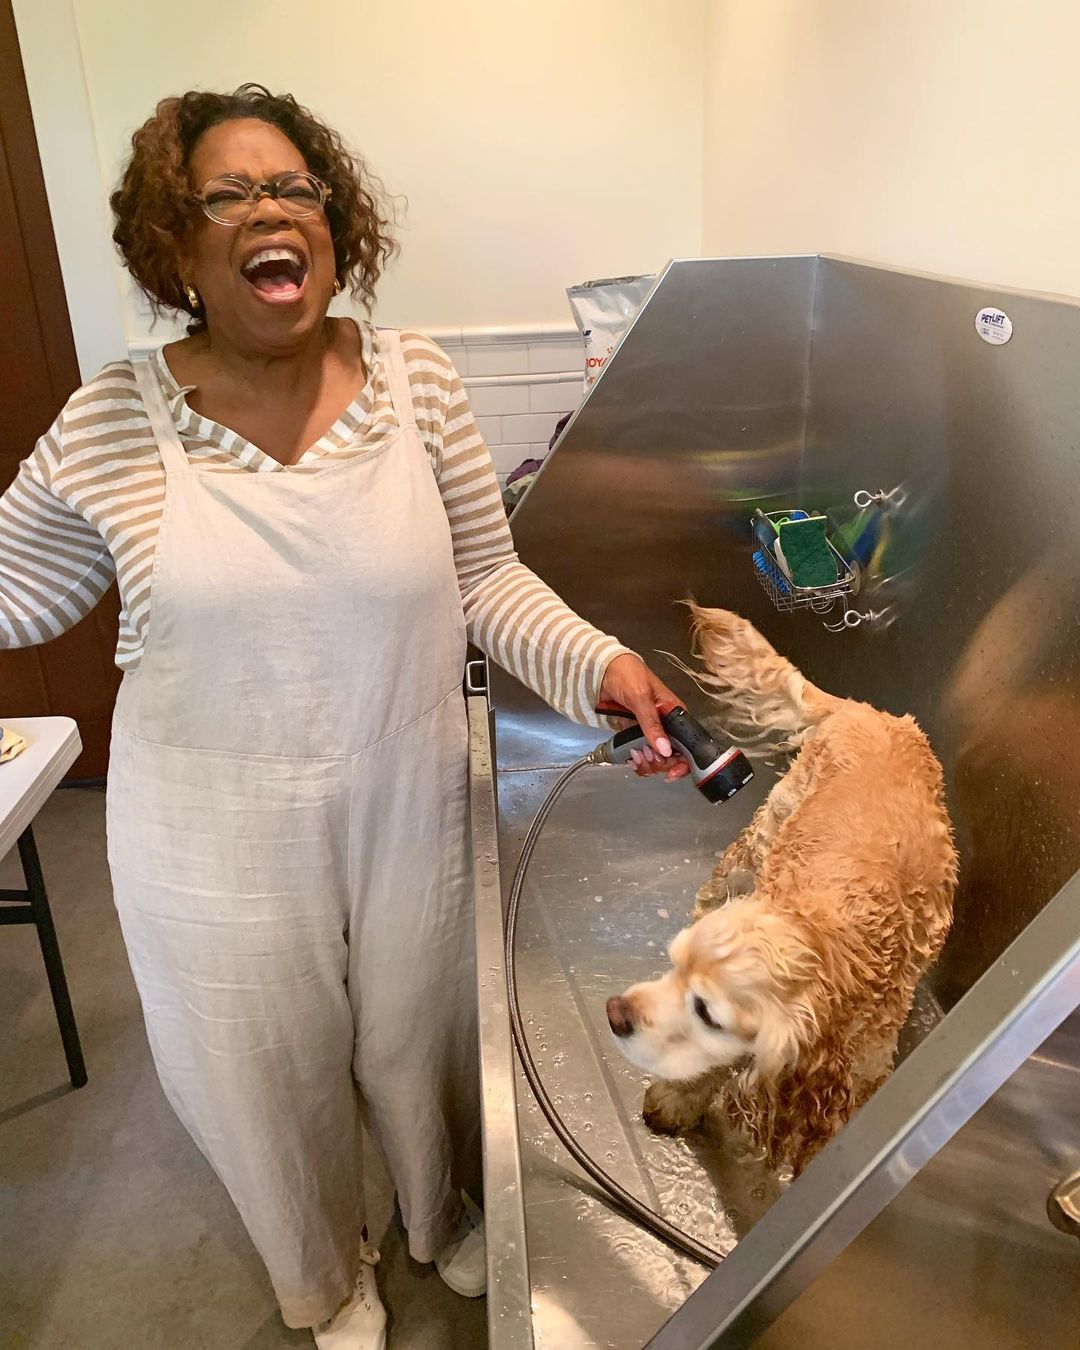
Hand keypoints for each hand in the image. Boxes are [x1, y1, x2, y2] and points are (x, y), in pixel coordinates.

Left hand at [598, 654, 690, 781]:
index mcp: (675, 714)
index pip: (688, 744)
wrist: (602, 670)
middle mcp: (666, 726)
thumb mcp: (641, 697)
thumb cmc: (627, 676)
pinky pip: (642, 756)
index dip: (682, 761)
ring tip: (635, 755)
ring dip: (647, 763)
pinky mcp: (634, 735)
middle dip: (659, 763)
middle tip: (644, 756)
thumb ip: (652, 724)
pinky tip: (631, 757)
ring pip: (656, 760)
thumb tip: (665, 750)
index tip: (670, 771)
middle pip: (672, 757)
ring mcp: (650, 732)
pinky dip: (637, 761)